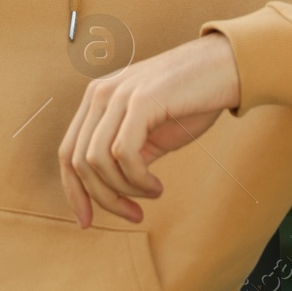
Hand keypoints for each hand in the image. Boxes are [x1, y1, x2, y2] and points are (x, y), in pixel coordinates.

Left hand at [57, 32, 240, 227]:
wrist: (224, 68)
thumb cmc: (190, 101)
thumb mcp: (149, 133)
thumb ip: (124, 155)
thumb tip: (107, 194)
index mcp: (96, 100)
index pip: (67, 153)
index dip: (74, 192)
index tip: (87, 222)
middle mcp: (99, 94)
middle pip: (78, 162)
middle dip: (103, 199)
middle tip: (134, 215)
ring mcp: (118, 94)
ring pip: (97, 161)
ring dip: (124, 190)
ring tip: (153, 193)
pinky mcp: (140, 101)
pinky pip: (123, 154)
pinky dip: (137, 180)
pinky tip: (157, 185)